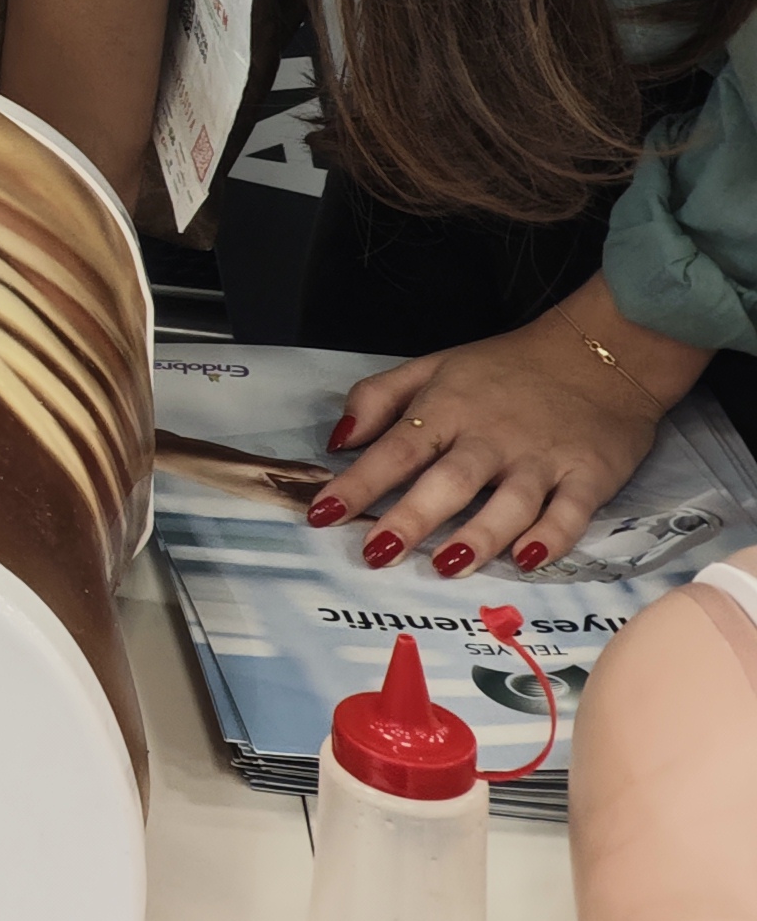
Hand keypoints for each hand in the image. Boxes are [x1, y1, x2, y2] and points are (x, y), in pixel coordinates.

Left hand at [312, 307, 683, 577]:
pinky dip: (551, 538)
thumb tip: (337, 441)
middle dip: (411, 517)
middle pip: (448, 480)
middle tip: (376, 553)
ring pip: (509, 503)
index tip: (322, 513)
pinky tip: (527, 560)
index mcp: (448, 407)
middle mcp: (492, 436)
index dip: (359, 482)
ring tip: (445, 567)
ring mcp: (542, 459)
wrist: (598, 353)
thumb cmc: (504, 369)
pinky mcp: (589, 477)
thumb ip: (379, 398)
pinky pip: (571, 513)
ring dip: (478, 536)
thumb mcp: (433, 366)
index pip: (396, 448)